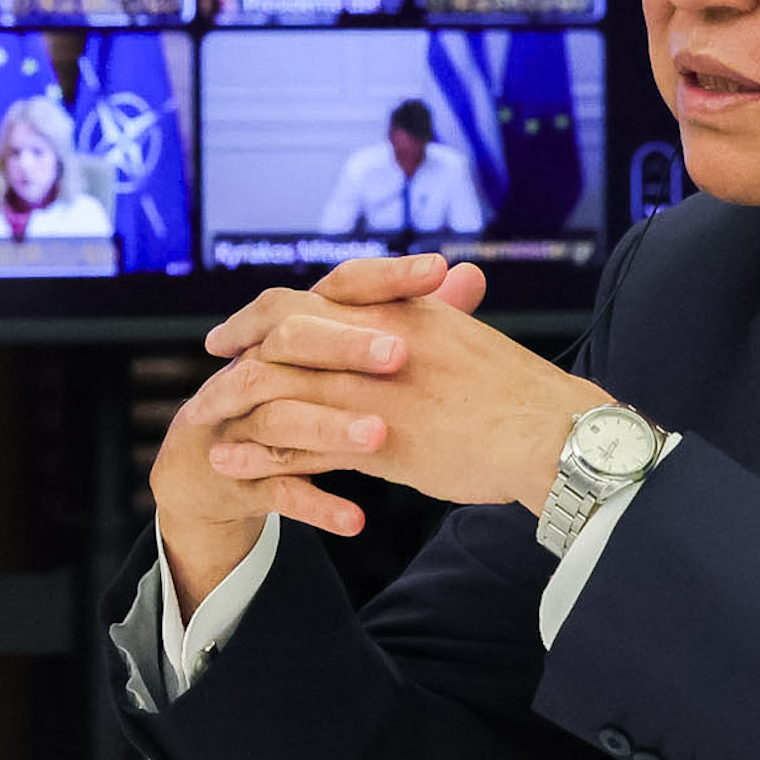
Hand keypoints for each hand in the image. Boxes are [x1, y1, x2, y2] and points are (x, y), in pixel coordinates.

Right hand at [150, 254, 479, 615]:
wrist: (207, 467)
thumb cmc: (296, 399)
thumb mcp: (344, 361)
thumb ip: (409, 320)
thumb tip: (470, 276)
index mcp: (297, 327)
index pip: (338, 286)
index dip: (384, 276)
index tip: (437, 268)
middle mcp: (260, 363)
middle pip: (295, 339)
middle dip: (347, 345)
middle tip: (400, 354)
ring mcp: (243, 419)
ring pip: (281, 416)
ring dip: (329, 426)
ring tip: (378, 436)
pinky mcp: (236, 474)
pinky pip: (275, 489)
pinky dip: (315, 504)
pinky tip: (356, 520)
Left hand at [203, 259, 604, 514]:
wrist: (553, 434)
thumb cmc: (522, 394)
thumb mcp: (468, 338)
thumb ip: (438, 316)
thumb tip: (433, 297)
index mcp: (402, 309)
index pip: (318, 294)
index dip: (272, 308)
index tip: (244, 323)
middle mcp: (379, 340)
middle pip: (285, 330)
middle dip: (241, 344)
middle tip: (213, 359)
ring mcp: (373, 391)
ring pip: (281, 387)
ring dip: (236, 402)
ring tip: (205, 421)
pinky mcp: (374, 443)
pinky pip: (296, 446)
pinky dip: (258, 454)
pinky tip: (231, 464)